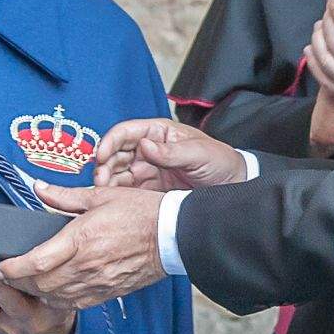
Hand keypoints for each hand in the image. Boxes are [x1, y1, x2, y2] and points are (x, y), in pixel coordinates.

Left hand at [0, 183, 166, 308]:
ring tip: (26, 284)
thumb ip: (65, 196)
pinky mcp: (108, 292)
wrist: (173, 236)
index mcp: (82, 238)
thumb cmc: (142, 212)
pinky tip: (54, 292)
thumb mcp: (101, 195)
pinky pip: (76, 303)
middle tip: (7, 276)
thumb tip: (39, 188)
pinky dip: (59, 300)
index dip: (12, 269)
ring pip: (56, 297)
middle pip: (41, 285)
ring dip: (37, 293)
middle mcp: (87, 265)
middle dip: (19, 283)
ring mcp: (98, 282)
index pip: (37, 262)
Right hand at [92, 118, 249, 191]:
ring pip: (117, 173)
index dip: (110, 141)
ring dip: (106, 181)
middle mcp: (149, 149)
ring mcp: (148, 170)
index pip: (126, 132)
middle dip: (104, 165)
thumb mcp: (199, 154)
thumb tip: (144, 145)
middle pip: (116, 153)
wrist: (234, 187)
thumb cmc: (220, 162)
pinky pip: (127, 190)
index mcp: (158, 133)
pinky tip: (111, 201)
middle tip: (100, 180)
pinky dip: (116, 195)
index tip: (102, 155)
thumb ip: (171, 152)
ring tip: (102, 192)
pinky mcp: (149, 189)